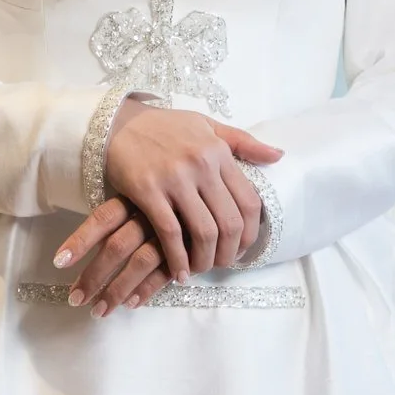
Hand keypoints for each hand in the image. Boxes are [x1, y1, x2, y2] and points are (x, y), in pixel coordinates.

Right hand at [53, 103, 284, 313]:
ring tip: (200, 268)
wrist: (116, 123)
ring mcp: (175, 179)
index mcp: (219, 152)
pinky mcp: (148, 190)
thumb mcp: (207, 125)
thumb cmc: (164, 126)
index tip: (241, 248)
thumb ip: (242, 142)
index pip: (249, 201)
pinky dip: (178, 258)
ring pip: (204, 232)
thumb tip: (278, 155)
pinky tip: (178, 271)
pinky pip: (170, 234)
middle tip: (221, 264)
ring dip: (205, 259)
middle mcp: (202, 165)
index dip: (250, 233)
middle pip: (229, 222)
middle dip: (229, 252)